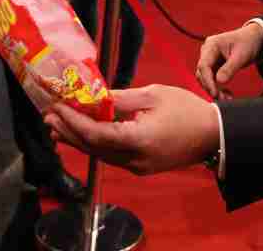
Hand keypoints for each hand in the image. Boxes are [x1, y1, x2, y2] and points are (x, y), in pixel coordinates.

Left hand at [44, 85, 217, 175]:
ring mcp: (137, 167)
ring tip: (58, 126)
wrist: (213, 134)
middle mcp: (135, 159)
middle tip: (49, 116)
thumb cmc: (186, 109)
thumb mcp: (153, 95)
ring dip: (79, 139)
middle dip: (69, 132)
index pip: (97, 134)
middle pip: (93, 149)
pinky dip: (95, 144)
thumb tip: (94, 97)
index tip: (57, 107)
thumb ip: (121, 99)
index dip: (74, 121)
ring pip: (100, 155)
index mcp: (139, 140)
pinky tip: (84, 134)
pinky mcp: (140, 167)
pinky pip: (111, 156)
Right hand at [196, 22, 262, 98]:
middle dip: (211, 87)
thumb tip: (219, 82)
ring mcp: (210, 59)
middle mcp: (207, 51)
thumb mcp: (241, 55)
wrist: (254, 39)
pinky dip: (218, 87)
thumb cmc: (248, 42)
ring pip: (206, 78)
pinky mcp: (214, 66)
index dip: (208, 81)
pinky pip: (212, 79)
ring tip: (227, 98)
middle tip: (223, 99)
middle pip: (202, 73)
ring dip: (214, 89)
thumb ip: (230, 68)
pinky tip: (227, 93)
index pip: (204, 65)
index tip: (215, 93)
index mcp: (212, 45)